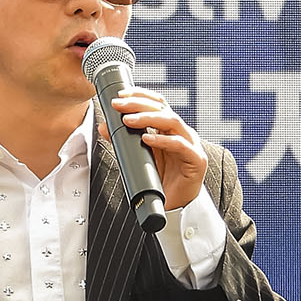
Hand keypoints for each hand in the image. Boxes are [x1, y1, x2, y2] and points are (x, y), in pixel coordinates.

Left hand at [102, 89, 206, 210]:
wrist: (174, 206)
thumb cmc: (160, 179)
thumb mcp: (138, 156)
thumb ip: (124, 140)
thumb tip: (104, 126)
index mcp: (170, 129)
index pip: (158, 104)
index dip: (141, 95)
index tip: (121, 95)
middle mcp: (182, 132)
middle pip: (163, 109)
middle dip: (139, 104)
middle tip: (119, 105)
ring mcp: (191, 144)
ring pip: (172, 121)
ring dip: (148, 118)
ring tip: (128, 120)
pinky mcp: (196, 159)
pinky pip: (179, 145)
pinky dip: (162, 140)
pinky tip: (146, 139)